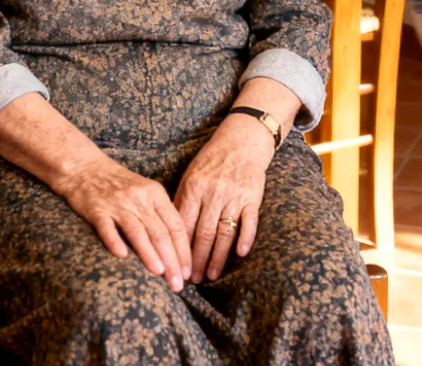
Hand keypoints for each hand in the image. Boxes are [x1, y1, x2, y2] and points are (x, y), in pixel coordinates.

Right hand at [55, 157, 191, 290]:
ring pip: (138, 231)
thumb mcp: (146, 191)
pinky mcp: (97, 210)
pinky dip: (115, 242)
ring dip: (150, 253)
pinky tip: (122, 256)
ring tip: (160, 273)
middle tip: (178, 284)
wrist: (85, 168)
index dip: (184, 251)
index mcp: (155, 194)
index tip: (188, 272)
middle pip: (160, 232)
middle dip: (171, 260)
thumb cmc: (119, 184)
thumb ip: (161, 214)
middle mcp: (139, 198)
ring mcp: (117, 204)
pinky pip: (107, 228)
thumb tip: (179, 248)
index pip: (175, 225)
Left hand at [174, 116, 272, 282]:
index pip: (184, 225)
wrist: (242, 141)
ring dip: (217, 257)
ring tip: (211, 275)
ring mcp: (234, 195)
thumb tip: (168, 230)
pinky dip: (245, 238)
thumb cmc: (212, 161)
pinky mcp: (253, 196)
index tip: (175, 266)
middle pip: (203, 233)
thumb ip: (182, 201)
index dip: (179, 248)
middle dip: (196, 259)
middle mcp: (213, 193)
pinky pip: (249, 221)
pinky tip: (239, 254)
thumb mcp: (191, 176)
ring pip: (224, 232)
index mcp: (194, 188)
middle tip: (192, 280)